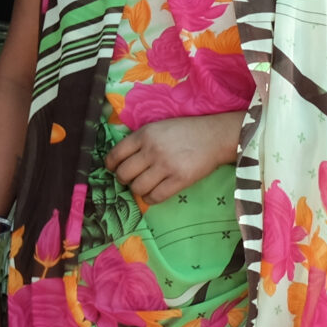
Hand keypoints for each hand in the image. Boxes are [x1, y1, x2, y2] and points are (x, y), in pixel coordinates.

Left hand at [105, 112, 241, 205]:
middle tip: (130, 179)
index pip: (115, 154)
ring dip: (137, 190)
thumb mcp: (158, 127)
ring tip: (144, 186)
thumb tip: (121, 160)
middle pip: (123, 174)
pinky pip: (155, 197)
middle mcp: (152, 150)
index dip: (111, 165)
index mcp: (144, 134)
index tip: (113, 169)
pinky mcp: (179, 180)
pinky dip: (149, 199)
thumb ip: (140, 140)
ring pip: (137, 187)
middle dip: (123, 179)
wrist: (215, 136)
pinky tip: (152, 194)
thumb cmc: (185, 132)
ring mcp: (166, 166)